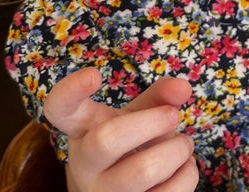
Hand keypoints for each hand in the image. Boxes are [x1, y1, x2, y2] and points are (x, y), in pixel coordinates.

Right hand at [43, 68, 198, 191]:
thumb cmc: (132, 144)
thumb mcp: (139, 115)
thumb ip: (161, 96)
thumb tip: (183, 87)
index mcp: (83, 130)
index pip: (60, 108)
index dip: (71, 90)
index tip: (93, 74)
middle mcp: (84, 167)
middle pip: (107, 140)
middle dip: (153, 122)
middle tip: (174, 115)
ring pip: (144, 170)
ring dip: (178, 150)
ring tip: (183, 145)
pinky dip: (187, 175)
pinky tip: (182, 170)